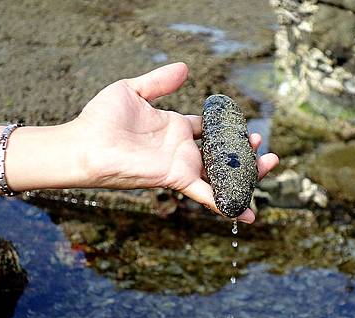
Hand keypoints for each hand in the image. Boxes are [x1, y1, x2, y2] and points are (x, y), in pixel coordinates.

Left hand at [73, 62, 278, 222]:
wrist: (84, 144)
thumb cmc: (101, 119)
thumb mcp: (132, 91)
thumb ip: (160, 81)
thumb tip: (185, 67)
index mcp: (176, 128)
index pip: (210, 129)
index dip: (229, 127)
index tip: (246, 125)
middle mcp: (182, 149)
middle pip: (223, 152)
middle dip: (247, 152)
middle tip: (265, 147)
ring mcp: (182, 165)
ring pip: (222, 172)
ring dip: (247, 173)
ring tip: (270, 164)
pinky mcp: (176, 178)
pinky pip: (207, 193)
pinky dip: (227, 204)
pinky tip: (247, 214)